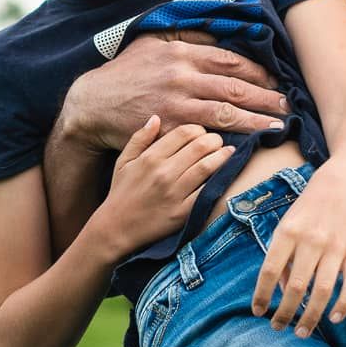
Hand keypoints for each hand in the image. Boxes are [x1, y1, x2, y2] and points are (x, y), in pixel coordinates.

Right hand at [59, 34, 288, 151]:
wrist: (93, 104)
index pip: (230, 61)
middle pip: (235, 87)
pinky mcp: (170, 127)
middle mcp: (182, 75)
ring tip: (277, 127)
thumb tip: (219, 32)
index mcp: (181, 52)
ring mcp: (177, 102)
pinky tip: (248, 142)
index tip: (275, 81)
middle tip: (287, 106)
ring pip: (227, 112)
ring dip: (256, 120)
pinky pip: (207, 133)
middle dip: (266, 97)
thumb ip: (185, 37)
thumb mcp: (152, 43)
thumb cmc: (125, 74)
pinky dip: (231, 138)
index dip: (258, 72)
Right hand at [93, 117, 233, 258]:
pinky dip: (219, 181)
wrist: (116, 228)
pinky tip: (226, 175)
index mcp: (150, 158)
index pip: (184, 133)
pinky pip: (206, 192)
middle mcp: (163, 173)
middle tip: (218, 141)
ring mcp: (174, 194)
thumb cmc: (121, 192)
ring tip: (229, 152)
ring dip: (222, 156)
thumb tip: (156, 118)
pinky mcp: (182, 213)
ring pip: (207, 167)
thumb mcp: (123, 161)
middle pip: (200, 146)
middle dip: (214, 140)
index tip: (201, 133)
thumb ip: (139, 138)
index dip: (198, 129)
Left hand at [251, 178, 345, 337]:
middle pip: (296, 288)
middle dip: (284, 313)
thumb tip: (281, 293)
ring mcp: (337, 247)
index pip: (270, 271)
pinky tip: (334, 319)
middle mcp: (312, 240)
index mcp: (288, 232)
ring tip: (302, 332)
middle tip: (278, 328)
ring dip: (310, 317)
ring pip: (322, 292)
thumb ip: (281, 256)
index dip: (262, 295)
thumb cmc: (308, 208)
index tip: (258, 312)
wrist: (343, 183)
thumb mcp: (286, 225)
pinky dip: (343, 305)